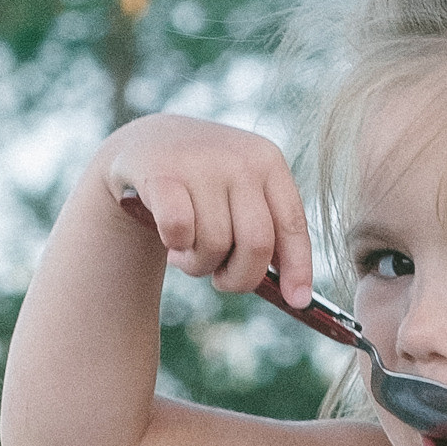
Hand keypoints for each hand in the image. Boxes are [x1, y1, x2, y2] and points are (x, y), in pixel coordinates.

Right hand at [105, 116, 316, 306]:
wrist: (148, 144)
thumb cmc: (204, 186)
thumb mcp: (242, 194)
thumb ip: (269, 232)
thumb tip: (296, 296)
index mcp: (268, 161)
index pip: (292, 224)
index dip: (298, 268)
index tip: (297, 301)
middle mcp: (240, 159)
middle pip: (257, 244)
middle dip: (238, 277)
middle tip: (220, 279)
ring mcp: (201, 164)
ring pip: (214, 244)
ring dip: (198, 264)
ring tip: (186, 251)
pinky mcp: (161, 173)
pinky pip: (179, 231)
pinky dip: (175, 244)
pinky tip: (170, 237)